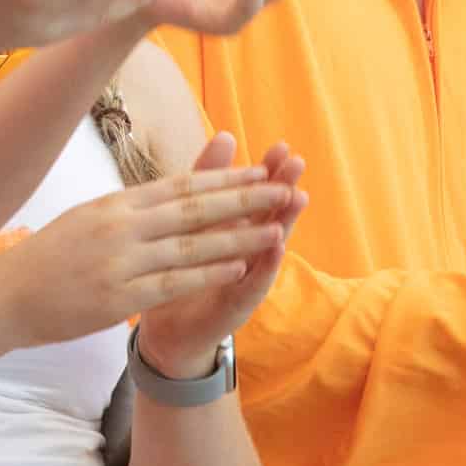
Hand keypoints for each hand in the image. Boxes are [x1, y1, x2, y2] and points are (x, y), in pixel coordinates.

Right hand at [0, 153, 297, 350]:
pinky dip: (207, 274)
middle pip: (194, 208)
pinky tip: (238, 268)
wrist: (5, 296)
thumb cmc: (52, 256)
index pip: (182, 184)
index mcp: (118, 202)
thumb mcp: (92, 215)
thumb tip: (174, 189)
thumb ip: (135, 205)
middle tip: (283, 189)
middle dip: (244, 198)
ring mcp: (119, 261)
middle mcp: (121, 225)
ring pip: (191, 245)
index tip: (261, 169)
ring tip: (274, 228)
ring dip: (237, 236)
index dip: (225, 177)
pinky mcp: (117, 298)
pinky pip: (172, 283)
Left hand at [135, 134, 306, 377]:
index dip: (269, 170)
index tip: (281, 146)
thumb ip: (206, 181)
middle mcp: (249, 248)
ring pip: (269, 245)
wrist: (167, 331)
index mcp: (237, 225)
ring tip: (298, 198)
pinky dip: (266, 266)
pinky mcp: (237, 305)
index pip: (256, 192)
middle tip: (297, 163)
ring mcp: (247, 277)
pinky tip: (277, 248)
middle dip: (284, 187)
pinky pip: (254, 283)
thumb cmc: (182, 268)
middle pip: (270, 213)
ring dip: (284, 222)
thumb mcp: (191, 221)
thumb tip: (225, 134)